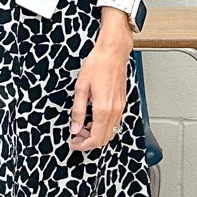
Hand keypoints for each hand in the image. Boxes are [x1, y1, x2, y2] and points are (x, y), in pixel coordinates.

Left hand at [69, 33, 130, 152]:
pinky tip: (93, 118)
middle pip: (104, 139)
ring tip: (82, 127)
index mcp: (103, 108)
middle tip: (76, 136)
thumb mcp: (81, 88)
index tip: (74, 144)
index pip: (95, 138)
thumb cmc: (98, 64)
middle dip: (89, 142)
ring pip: (110, 131)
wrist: (113, 52)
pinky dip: (103, 126)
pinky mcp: (122, 102)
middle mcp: (115, 110)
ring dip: (96, 134)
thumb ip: (78, 111)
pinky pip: (114, 122)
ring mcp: (120, 106)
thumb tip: (74, 127)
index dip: (83, 145)